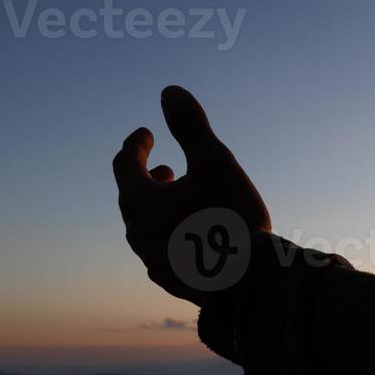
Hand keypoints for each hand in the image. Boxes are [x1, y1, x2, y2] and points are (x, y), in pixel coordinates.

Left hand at [113, 86, 270, 305]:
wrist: (248, 283)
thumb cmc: (231, 218)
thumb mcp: (215, 161)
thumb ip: (190, 126)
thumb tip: (169, 91)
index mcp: (141, 202)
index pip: (125, 164)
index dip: (136, 144)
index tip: (146, 133)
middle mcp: (139, 233)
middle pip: (133, 198)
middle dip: (148, 178)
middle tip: (163, 167)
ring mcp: (154, 260)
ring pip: (148, 226)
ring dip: (161, 207)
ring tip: (181, 200)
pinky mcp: (173, 281)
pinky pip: (164, 250)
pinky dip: (173, 234)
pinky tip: (192, 236)